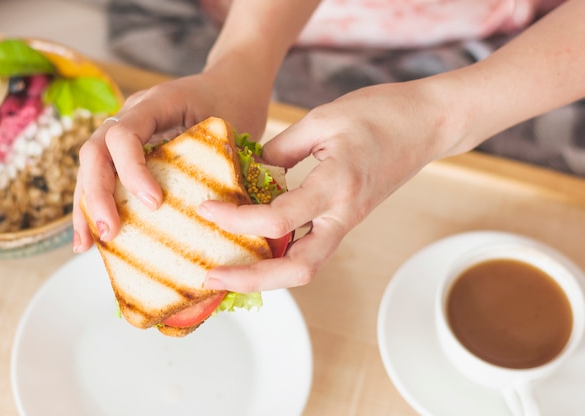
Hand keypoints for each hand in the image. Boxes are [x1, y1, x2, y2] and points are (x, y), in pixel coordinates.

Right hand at [72, 69, 271, 252]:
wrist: (231, 84)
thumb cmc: (234, 105)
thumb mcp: (231, 130)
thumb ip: (220, 161)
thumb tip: (217, 216)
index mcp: (156, 102)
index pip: (124, 134)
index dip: (132, 170)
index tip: (154, 202)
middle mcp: (132, 114)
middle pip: (96, 150)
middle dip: (98, 194)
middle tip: (110, 231)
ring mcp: (125, 130)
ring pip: (91, 166)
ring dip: (87, 205)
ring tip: (85, 245)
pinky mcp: (126, 149)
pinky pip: (103, 175)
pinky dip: (95, 203)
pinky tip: (91, 236)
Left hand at [200, 80, 463, 291]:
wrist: (427, 123)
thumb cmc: (380, 113)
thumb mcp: (323, 119)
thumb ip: (282, 148)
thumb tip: (251, 171)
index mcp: (337, 185)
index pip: (278, 219)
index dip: (236, 219)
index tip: (206, 208)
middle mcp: (343, 214)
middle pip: (297, 269)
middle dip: (252, 278)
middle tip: (212, 275)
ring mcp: (347, 221)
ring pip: (306, 267)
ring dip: (265, 275)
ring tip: (228, 269)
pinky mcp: (346, 220)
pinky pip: (311, 249)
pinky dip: (280, 256)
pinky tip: (255, 247)